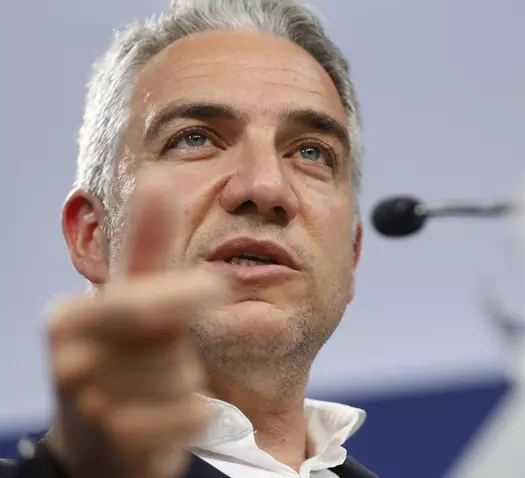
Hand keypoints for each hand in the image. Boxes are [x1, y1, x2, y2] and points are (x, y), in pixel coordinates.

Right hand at [46, 180, 229, 477]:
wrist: (103, 447)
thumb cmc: (126, 361)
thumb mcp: (135, 301)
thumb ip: (148, 246)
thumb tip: (155, 177)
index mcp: (69, 319)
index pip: (139, 300)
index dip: (184, 296)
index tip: (218, 286)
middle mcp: (67, 359)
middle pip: (166, 343)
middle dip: (181, 350)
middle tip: (171, 357)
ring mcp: (84, 405)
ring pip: (181, 381)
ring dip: (185, 385)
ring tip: (154, 392)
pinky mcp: (111, 443)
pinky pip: (188, 416)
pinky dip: (192, 417)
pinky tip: (162, 421)